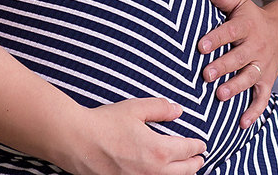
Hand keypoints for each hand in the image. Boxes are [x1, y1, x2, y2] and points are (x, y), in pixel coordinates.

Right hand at [61, 98, 205, 174]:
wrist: (75, 141)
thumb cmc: (104, 123)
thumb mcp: (135, 108)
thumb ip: (160, 108)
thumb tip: (178, 111)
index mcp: (159, 150)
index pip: (187, 150)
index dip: (197, 147)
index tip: (202, 145)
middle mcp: (153, 172)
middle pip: (184, 172)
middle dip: (195, 164)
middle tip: (200, 159)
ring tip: (185, 170)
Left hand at [198, 0, 277, 127]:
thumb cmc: (251, 18)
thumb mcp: (240, 3)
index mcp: (247, 27)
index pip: (230, 32)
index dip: (216, 39)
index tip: (200, 46)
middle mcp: (256, 47)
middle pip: (239, 58)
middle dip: (223, 67)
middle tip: (205, 75)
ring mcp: (262, 66)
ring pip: (249, 78)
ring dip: (235, 87)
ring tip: (220, 95)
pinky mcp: (266, 81)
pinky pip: (262, 98)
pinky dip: (254, 111)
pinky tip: (242, 123)